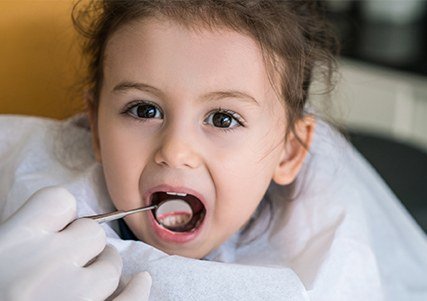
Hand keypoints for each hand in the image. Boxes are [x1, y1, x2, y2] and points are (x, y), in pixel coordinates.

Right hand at [0, 186, 150, 300]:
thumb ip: (21, 242)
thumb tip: (58, 229)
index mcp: (10, 246)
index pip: (58, 201)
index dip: (60, 215)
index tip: (57, 228)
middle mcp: (43, 266)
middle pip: (90, 232)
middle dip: (83, 245)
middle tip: (66, 264)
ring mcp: (72, 298)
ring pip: (110, 265)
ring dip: (103, 272)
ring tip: (79, 288)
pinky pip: (131, 299)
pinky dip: (137, 291)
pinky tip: (140, 283)